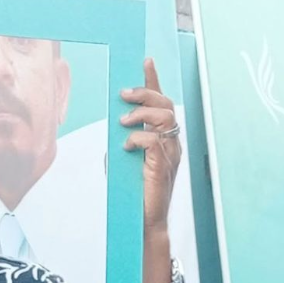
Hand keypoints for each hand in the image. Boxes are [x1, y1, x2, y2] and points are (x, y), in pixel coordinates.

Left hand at [121, 58, 180, 233]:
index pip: (162, 103)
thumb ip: (120, 144)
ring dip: (141, 114)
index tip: (146, 61)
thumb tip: (112, 131)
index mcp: (164, 138)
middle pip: (166, 104)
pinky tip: (126, 145)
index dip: (154, 81)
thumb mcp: (123, 163)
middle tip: (124, 94)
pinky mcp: (163, 166)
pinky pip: (155, 141)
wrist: (145, 221)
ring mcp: (170, 154)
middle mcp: (172, 143)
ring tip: (123, 121)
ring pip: (165, 118)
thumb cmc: (136, 193)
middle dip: (145, 93)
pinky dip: (138, 138)